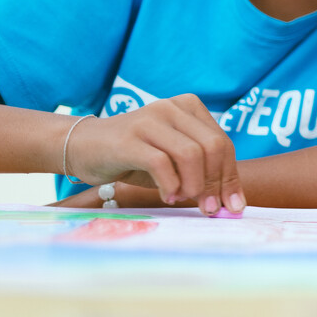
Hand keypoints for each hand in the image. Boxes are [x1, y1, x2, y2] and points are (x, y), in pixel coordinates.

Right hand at [64, 95, 243, 215]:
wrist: (83, 146)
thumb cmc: (134, 156)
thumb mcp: (173, 160)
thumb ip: (200, 172)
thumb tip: (230, 203)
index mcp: (189, 107)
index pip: (223, 143)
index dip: (230, 177)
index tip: (233, 206)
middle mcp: (172, 108)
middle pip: (213, 147)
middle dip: (217, 183)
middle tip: (211, 209)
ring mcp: (150, 120)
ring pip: (191, 154)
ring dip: (195, 185)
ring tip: (185, 201)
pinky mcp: (129, 139)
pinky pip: (161, 163)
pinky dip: (170, 185)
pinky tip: (167, 196)